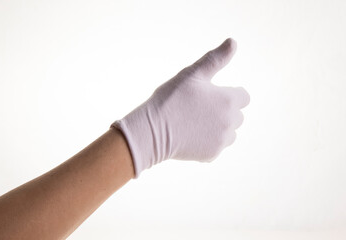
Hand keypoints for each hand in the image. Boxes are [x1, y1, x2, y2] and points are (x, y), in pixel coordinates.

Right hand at [112, 38, 249, 177]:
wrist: (153, 131)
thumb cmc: (171, 98)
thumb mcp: (193, 74)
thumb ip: (216, 59)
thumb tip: (233, 42)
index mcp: (229, 100)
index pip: (244, 96)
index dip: (229, 94)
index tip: (212, 95)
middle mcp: (231, 122)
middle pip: (238, 115)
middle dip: (224, 111)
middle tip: (200, 109)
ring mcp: (222, 140)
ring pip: (230, 133)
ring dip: (219, 127)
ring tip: (196, 123)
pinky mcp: (212, 155)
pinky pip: (217, 146)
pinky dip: (209, 141)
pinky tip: (191, 135)